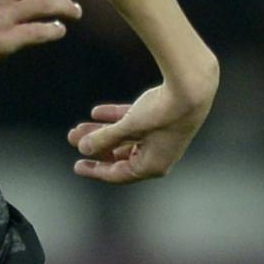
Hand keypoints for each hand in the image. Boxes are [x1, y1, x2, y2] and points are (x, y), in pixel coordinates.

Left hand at [67, 72, 214, 183]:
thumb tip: (83, 148)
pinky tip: (96, 112)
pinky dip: (115, 119)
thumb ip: (104, 139)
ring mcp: (159, 137)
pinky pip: (133, 123)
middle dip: (95, 147)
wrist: (190, 89)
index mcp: (152, 166)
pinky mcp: (161, 119)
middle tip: (72, 138)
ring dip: (102, 132)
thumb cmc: (162, 114)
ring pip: (124, 138)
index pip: (118, 174)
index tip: (77, 165)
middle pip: (119, 155)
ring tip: (79, 126)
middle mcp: (156, 155)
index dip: (95, 170)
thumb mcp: (128, 128)